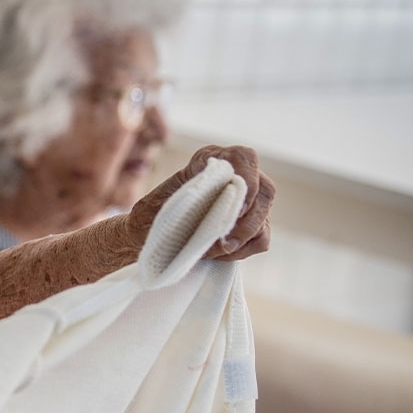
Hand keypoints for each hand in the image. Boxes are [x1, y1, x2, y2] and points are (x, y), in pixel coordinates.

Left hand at [127, 145, 273, 260]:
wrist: (147, 236)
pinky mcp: (250, 226)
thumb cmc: (151, 215)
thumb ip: (183, 194)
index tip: (236, 205)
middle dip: (247, 221)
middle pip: (265, 191)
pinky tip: (220, 254)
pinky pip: (261, 240)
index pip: (244, 158)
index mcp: (212, 160)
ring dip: (241, 239)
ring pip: (263, 218)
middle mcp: (237, 177)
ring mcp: (248, 202)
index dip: (248, 179)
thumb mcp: (158, 200)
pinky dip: (242, 251)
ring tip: (213, 251)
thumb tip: (204, 192)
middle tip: (225, 242)